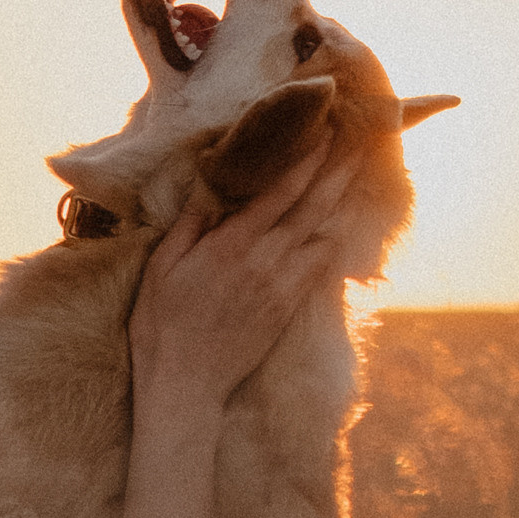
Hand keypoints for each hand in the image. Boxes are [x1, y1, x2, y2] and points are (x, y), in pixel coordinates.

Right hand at [128, 146, 355, 424]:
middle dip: (337, 172)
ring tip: (355, 176)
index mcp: (232, 245)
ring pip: (324, 236)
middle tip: (357, 143)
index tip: (323, 133)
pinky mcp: (288, 308)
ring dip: (342, 203)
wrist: (186, 384)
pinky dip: (333, 242)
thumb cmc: (162, 324)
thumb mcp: (162, 267)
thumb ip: (190, 224)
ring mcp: (282, 286)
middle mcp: (265, 261)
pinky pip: (320, 268)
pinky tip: (339, 227)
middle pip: (313, 207)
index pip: (280, 192)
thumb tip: (209, 187)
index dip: (305, 160)